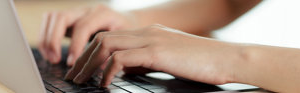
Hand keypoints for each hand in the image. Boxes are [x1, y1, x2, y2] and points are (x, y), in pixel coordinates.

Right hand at [38, 5, 135, 65]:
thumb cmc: (126, 32)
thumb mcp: (123, 42)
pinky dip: (45, 37)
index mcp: (102, 14)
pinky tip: (50, 53)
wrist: (127, 20)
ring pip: (52, 17)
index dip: (75, 45)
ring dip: (46, 38)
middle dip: (54, 40)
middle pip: (62, 17)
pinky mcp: (69, 18)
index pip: (83, 26)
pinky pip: (50, 22)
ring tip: (51, 58)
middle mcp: (86, 10)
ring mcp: (76, 12)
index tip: (72, 63)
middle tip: (55, 60)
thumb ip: (111, 53)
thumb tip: (100, 69)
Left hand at [64, 24, 241, 86]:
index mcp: (147, 33)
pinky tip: (105, 84)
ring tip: (80, 81)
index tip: (81, 69)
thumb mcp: (167, 59)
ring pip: (107, 45)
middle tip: (73, 76)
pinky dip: (108, 71)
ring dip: (89, 64)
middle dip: (82, 58)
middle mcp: (145, 32)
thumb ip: (145, 60)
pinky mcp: (157, 51)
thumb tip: (125, 70)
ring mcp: (151, 39)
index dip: (90, 52)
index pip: (109, 37)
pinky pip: (122, 58)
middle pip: (101, 38)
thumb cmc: (200, 63)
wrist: (227, 58)